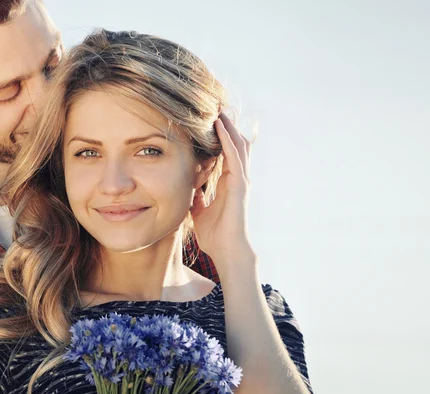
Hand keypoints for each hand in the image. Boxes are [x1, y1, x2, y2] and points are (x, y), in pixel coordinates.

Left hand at [190, 113, 254, 268]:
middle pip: (234, 145)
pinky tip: (220, 126)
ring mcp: (240, 180)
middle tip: (218, 107)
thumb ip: (197, 199)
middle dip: (227, 126)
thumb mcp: (200, 212)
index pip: (225, 154)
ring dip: (228, 127)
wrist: (227, 251)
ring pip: (237, 146)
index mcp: (228, 184)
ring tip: (219, 109)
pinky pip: (234, 156)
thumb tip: (189, 190)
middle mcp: (237, 179)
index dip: (219, 137)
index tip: (210, 121)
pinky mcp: (240, 185)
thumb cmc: (216, 235)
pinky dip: (227, 140)